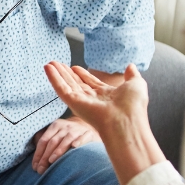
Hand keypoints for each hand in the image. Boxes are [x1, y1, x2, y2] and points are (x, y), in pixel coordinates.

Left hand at [31, 117, 100, 173]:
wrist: (88, 127)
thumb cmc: (67, 137)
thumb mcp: (56, 136)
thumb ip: (46, 144)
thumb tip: (36, 163)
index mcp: (55, 126)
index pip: (44, 141)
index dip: (38, 154)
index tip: (35, 167)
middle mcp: (66, 126)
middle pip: (53, 142)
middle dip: (45, 156)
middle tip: (41, 169)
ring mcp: (77, 129)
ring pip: (66, 139)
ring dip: (59, 150)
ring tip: (52, 160)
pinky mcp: (89, 133)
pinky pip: (83, 137)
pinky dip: (79, 141)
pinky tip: (74, 147)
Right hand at [44, 62, 164, 183]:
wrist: (127, 121)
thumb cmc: (134, 107)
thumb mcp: (136, 85)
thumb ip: (132, 75)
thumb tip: (131, 65)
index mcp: (106, 96)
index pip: (90, 83)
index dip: (82, 74)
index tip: (74, 67)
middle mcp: (92, 99)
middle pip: (76, 83)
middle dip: (66, 73)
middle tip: (57, 63)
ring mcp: (82, 102)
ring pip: (66, 85)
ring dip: (57, 74)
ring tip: (49, 63)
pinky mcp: (73, 103)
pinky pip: (61, 89)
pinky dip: (54, 78)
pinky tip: (48, 68)